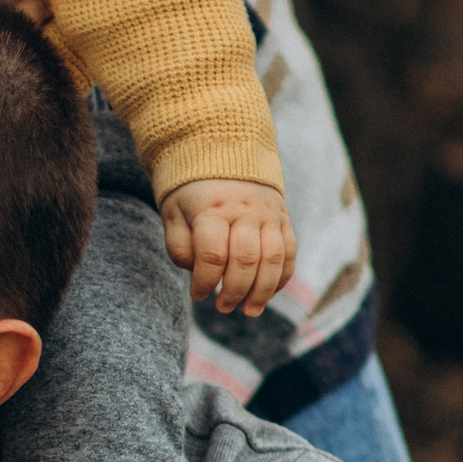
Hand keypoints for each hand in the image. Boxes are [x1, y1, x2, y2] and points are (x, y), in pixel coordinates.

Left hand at [163, 180, 297, 318]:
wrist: (224, 151)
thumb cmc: (191, 191)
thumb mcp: (173, 212)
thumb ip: (179, 244)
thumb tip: (194, 271)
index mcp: (212, 209)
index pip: (213, 254)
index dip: (205, 282)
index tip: (198, 295)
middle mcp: (244, 211)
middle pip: (246, 260)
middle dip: (234, 290)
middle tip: (222, 307)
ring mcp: (268, 214)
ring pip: (273, 259)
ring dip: (262, 291)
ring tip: (249, 310)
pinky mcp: (282, 218)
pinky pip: (289, 251)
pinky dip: (281, 277)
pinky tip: (268, 294)